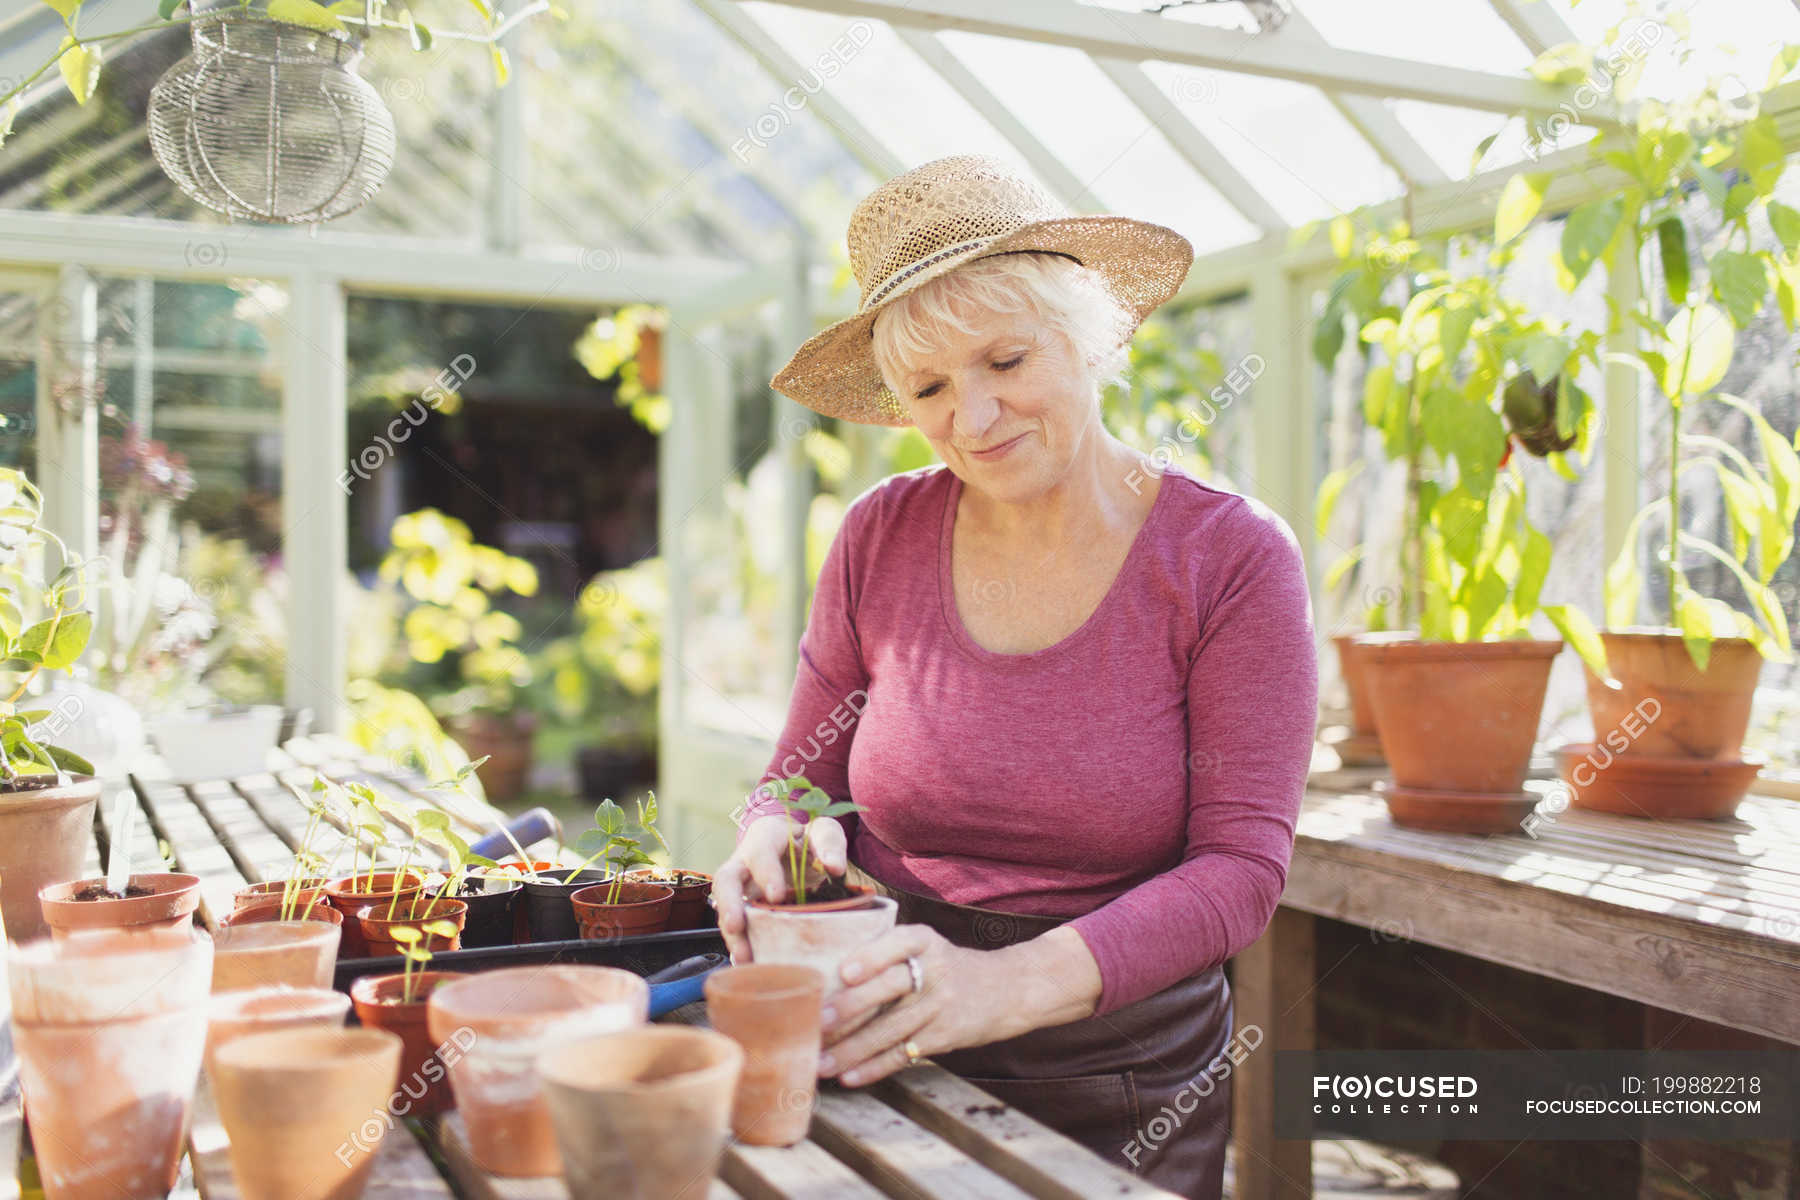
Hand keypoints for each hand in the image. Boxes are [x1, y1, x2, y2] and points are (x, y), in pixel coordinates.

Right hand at [711, 813, 847, 964]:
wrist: (800, 850)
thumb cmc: (809, 840)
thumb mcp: (823, 832)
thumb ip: (830, 845)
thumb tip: (834, 868)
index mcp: (765, 837)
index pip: (760, 852)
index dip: (765, 873)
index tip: (776, 896)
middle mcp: (744, 862)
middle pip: (726, 880)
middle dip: (729, 904)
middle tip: (737, 927)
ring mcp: (741, 887)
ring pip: (725, 908)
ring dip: (733, 934)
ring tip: (744, 957)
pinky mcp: (744, 908)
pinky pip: (736, 926)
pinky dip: (739, 945)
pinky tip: (747, 963)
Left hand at [815, 924, 1019, 1087]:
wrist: (1007, 990)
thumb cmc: (947, 967)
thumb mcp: (927, 947)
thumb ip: (887, 955)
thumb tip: (826, 982)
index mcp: (926, 941)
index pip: (899, 942)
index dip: (872, 957)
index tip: (845, 972)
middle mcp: (935, 970)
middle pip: (891, 988)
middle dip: (852, 1007)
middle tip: (820, 1022)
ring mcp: (941, 1005)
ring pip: (891, 1029)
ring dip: (853, 1049)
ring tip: (821, 1062)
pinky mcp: (944, 1036)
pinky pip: (903, 1054)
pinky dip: (873, 1068)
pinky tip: (848, 1076)